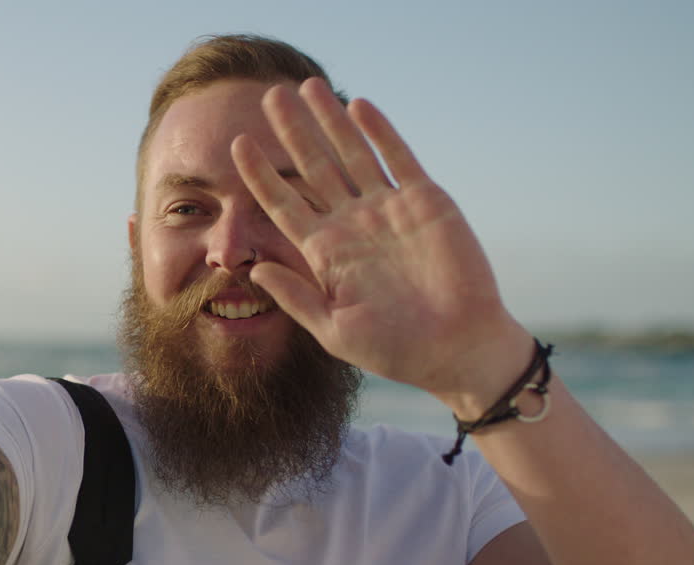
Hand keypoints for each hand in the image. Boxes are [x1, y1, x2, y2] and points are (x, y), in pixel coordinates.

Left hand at [231, 78, 529, 406]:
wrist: (457, 348)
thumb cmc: (396, 349)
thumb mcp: (335, 329)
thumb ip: (296, 297)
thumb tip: (255, 269)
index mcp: (325, 253)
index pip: (284, 204)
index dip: (261, 174)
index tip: (236, 144)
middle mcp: (352, 225)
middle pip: (313, 168)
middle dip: (291, 132)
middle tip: (269, 95)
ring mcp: (388, 210)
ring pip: (351, 153)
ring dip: (330, 120)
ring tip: (307, 86)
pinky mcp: (425, 203)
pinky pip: (398, 159)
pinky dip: (380, 132)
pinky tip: (358, 106)